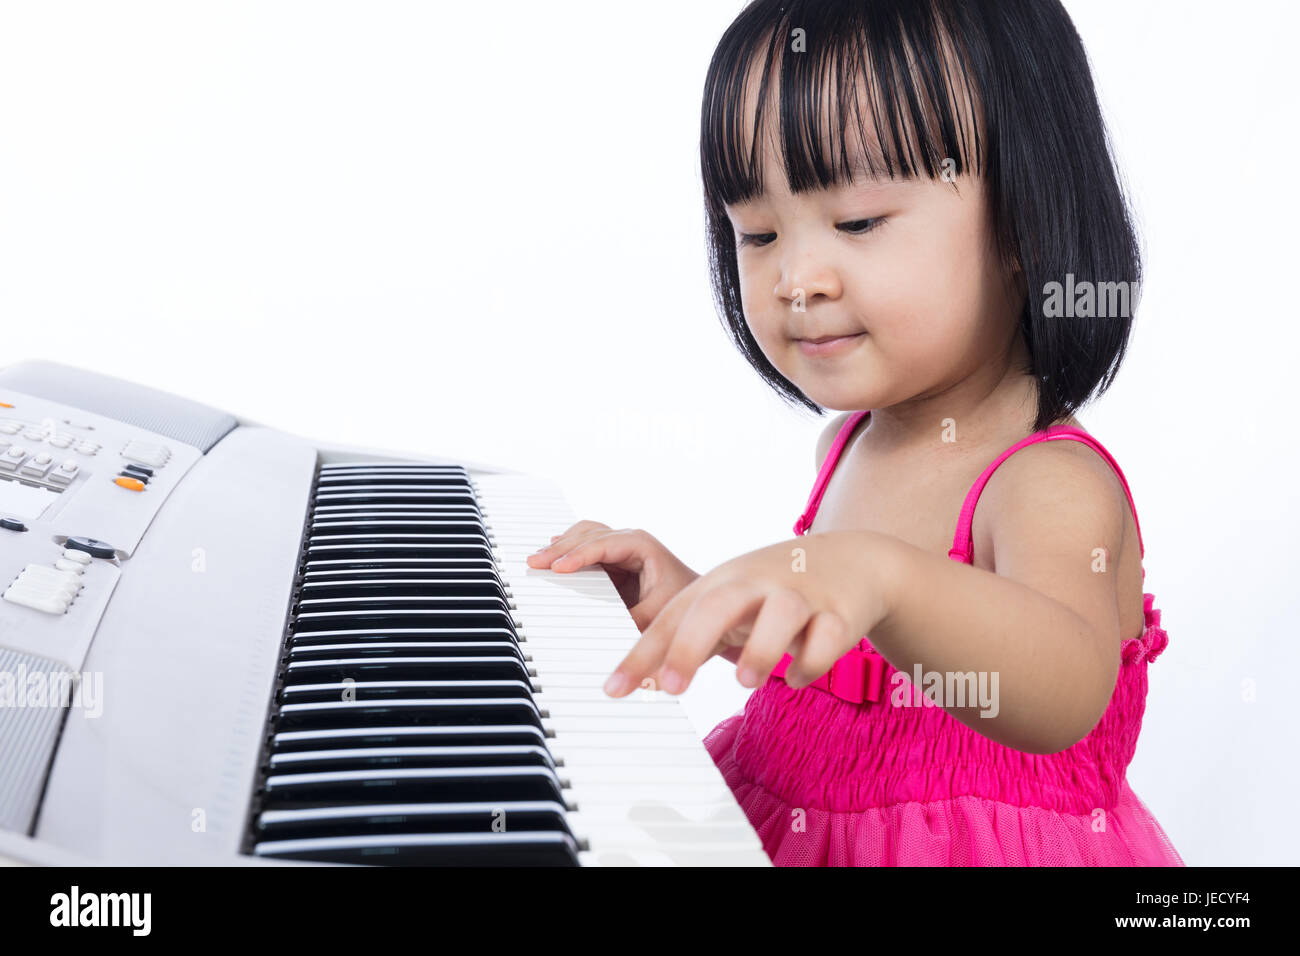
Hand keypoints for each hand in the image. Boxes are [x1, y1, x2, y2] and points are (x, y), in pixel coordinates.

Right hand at [527, 521, 699, 631]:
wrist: (701, 603)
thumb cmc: (687, 603)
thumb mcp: (659, 615)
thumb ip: (631, 622)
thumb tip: (605, 635)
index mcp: (642, 545)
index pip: (602, 544)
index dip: (577, 555)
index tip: (557, 568)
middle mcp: (630, 541)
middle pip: (588, 535)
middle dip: (560, 548)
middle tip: (535, 563)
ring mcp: (620, 549)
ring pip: (584, 537)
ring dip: (561, 547)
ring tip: (538, 560)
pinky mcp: (614, 562)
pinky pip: (586, 550)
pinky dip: (568, 552)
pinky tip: (553, 558)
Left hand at [600, 531, 895, 696]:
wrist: (853, 561)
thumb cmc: (772, 590)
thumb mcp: (728, 602)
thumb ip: (685, 636)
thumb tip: (635, 681)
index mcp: (721, 582)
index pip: (673, 617)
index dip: (642, 653)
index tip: (613, 689)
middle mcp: (756, 583)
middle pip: (717, 606)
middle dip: (689, 646)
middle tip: (671, 688)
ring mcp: (800, 594)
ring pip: (780, 616)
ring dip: (760, 652)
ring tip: (745, 682)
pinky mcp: (839, 613)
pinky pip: (826, 641)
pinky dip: (810, 665)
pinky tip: (797, 677)